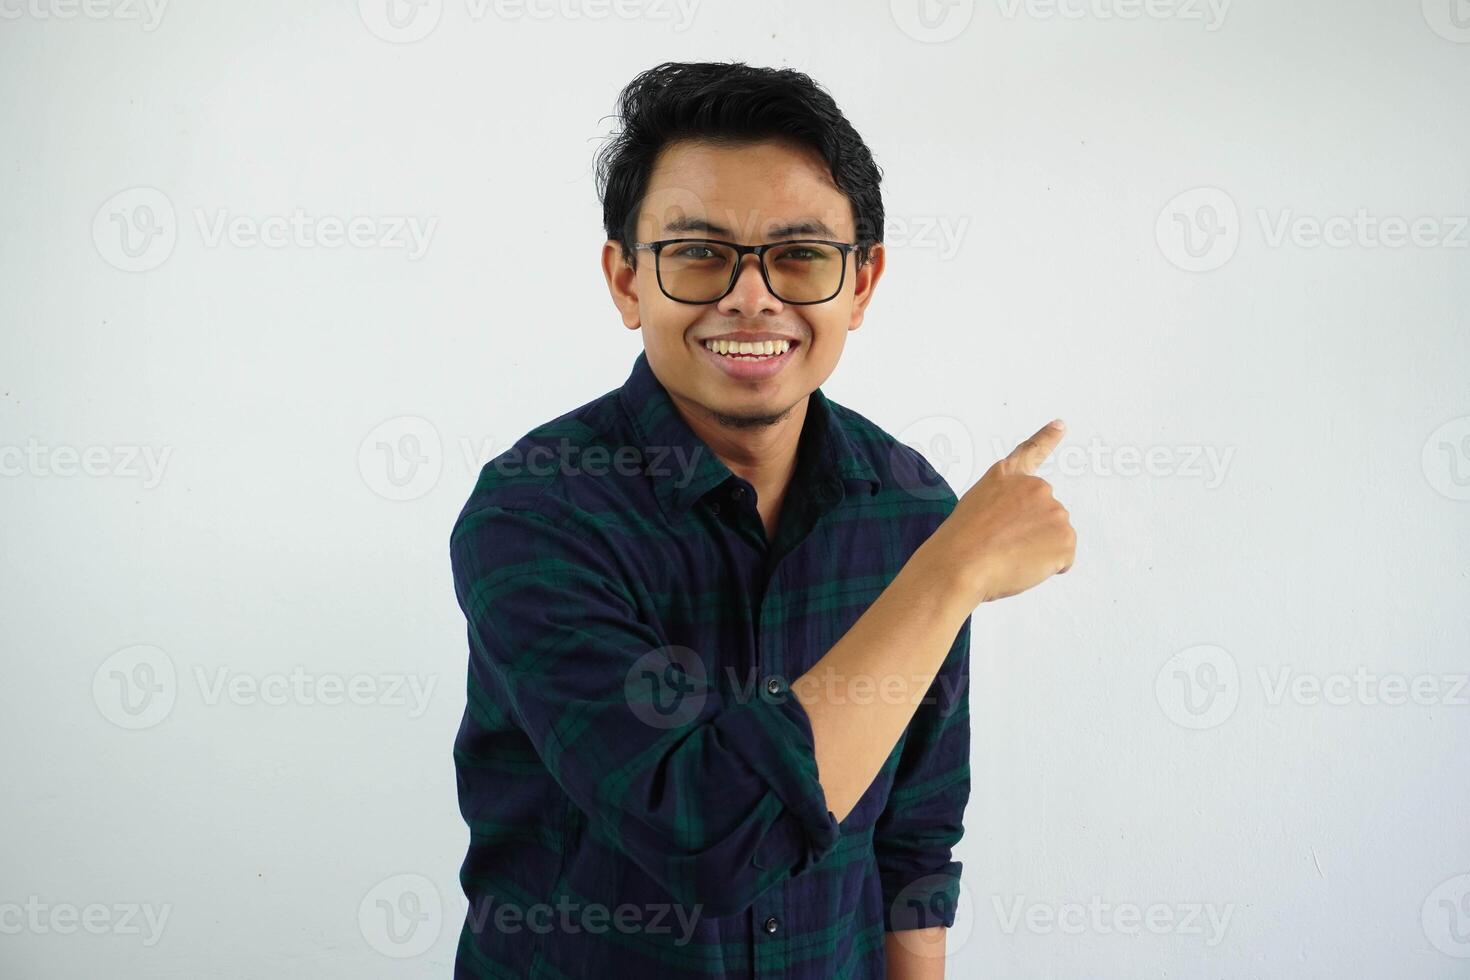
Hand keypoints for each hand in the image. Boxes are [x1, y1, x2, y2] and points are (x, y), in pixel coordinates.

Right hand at [925, 419, 1076, 604]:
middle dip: (1031, 532)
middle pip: (1045, 514)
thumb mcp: (975, 508)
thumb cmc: (959, 543)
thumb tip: (1029, 531)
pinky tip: (1022, 565)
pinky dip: (1048, 568)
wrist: (961, 563)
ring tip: (1007, 555)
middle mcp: (1035, 487)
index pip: (1031, 451)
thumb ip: (1006, 508)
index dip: (1047, 437)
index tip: (1061, 424)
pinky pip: (1063, 560)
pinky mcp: (1065, 537)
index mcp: (1006, 476)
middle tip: (1001, 545)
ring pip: (1054, 538)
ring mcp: (1054, 510)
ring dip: (1038, 551)